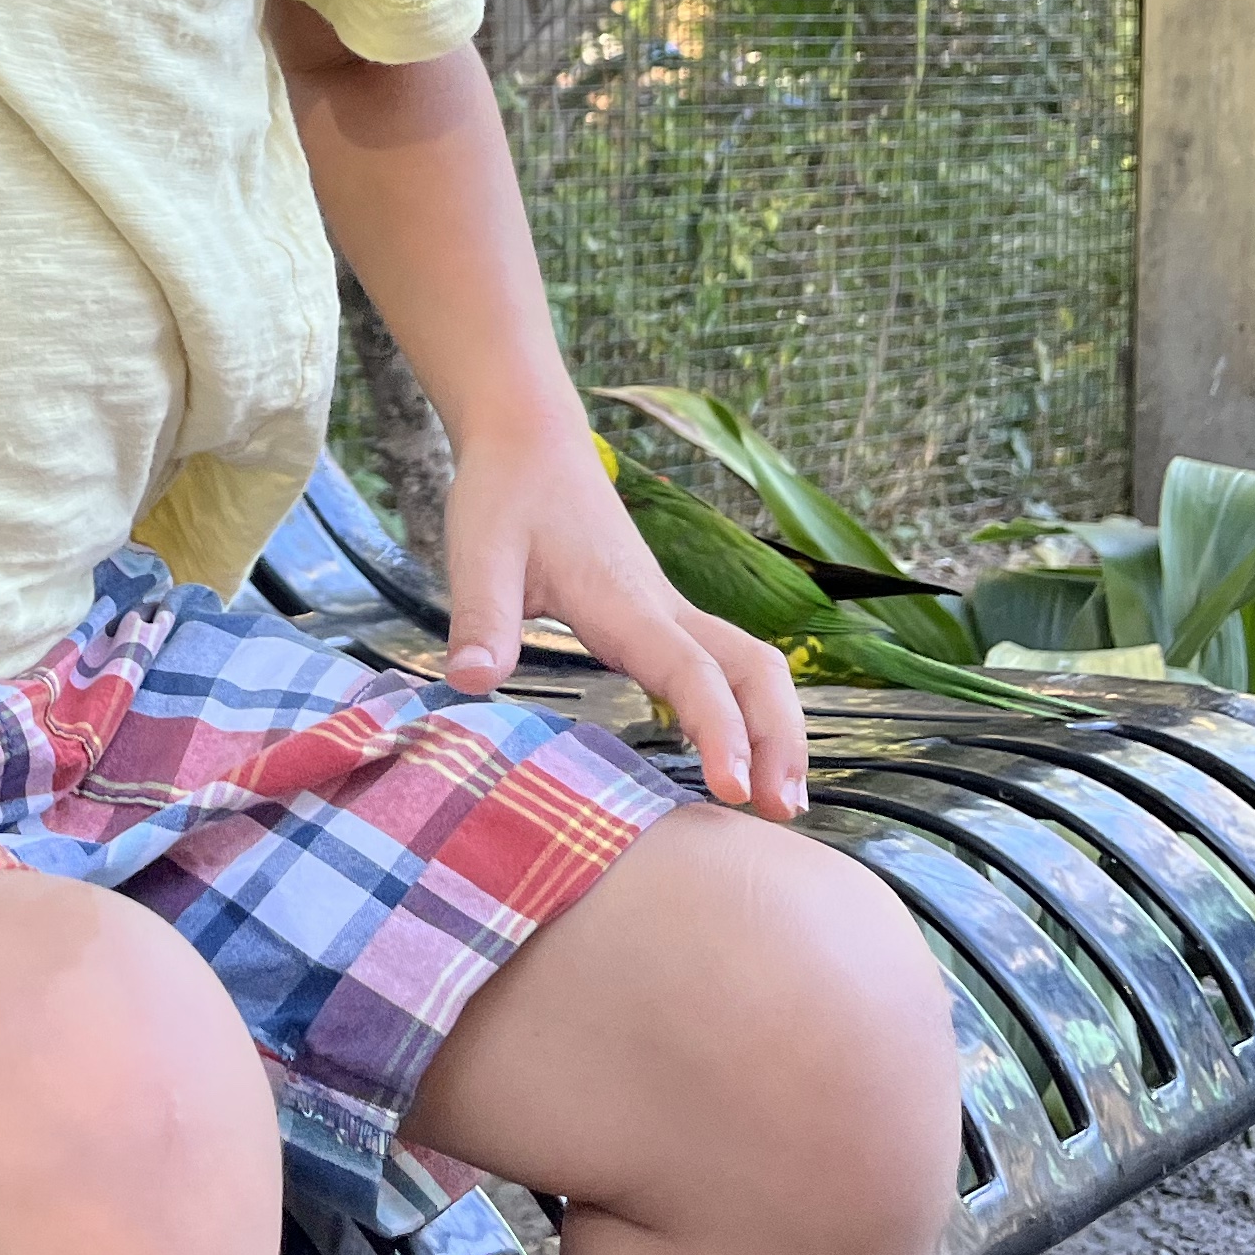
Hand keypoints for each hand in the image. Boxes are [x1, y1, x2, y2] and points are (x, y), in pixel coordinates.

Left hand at [437, 415, 809, 817]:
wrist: (529, 442)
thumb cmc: (505, 495)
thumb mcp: (479, 554)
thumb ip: (481, 619)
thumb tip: (471, 684)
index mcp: (626, 602)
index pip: (693, 674)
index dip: (720, 731)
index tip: (733, 790)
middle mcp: (663, 609)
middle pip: (753, 670)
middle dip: (780, 738)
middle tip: (783, 812)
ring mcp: (668, 611)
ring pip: (751, 665)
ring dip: (776, 727)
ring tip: (779, 801)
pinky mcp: (659, 615)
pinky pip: (724, 665)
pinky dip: (749, 710)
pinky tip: (741, 757)